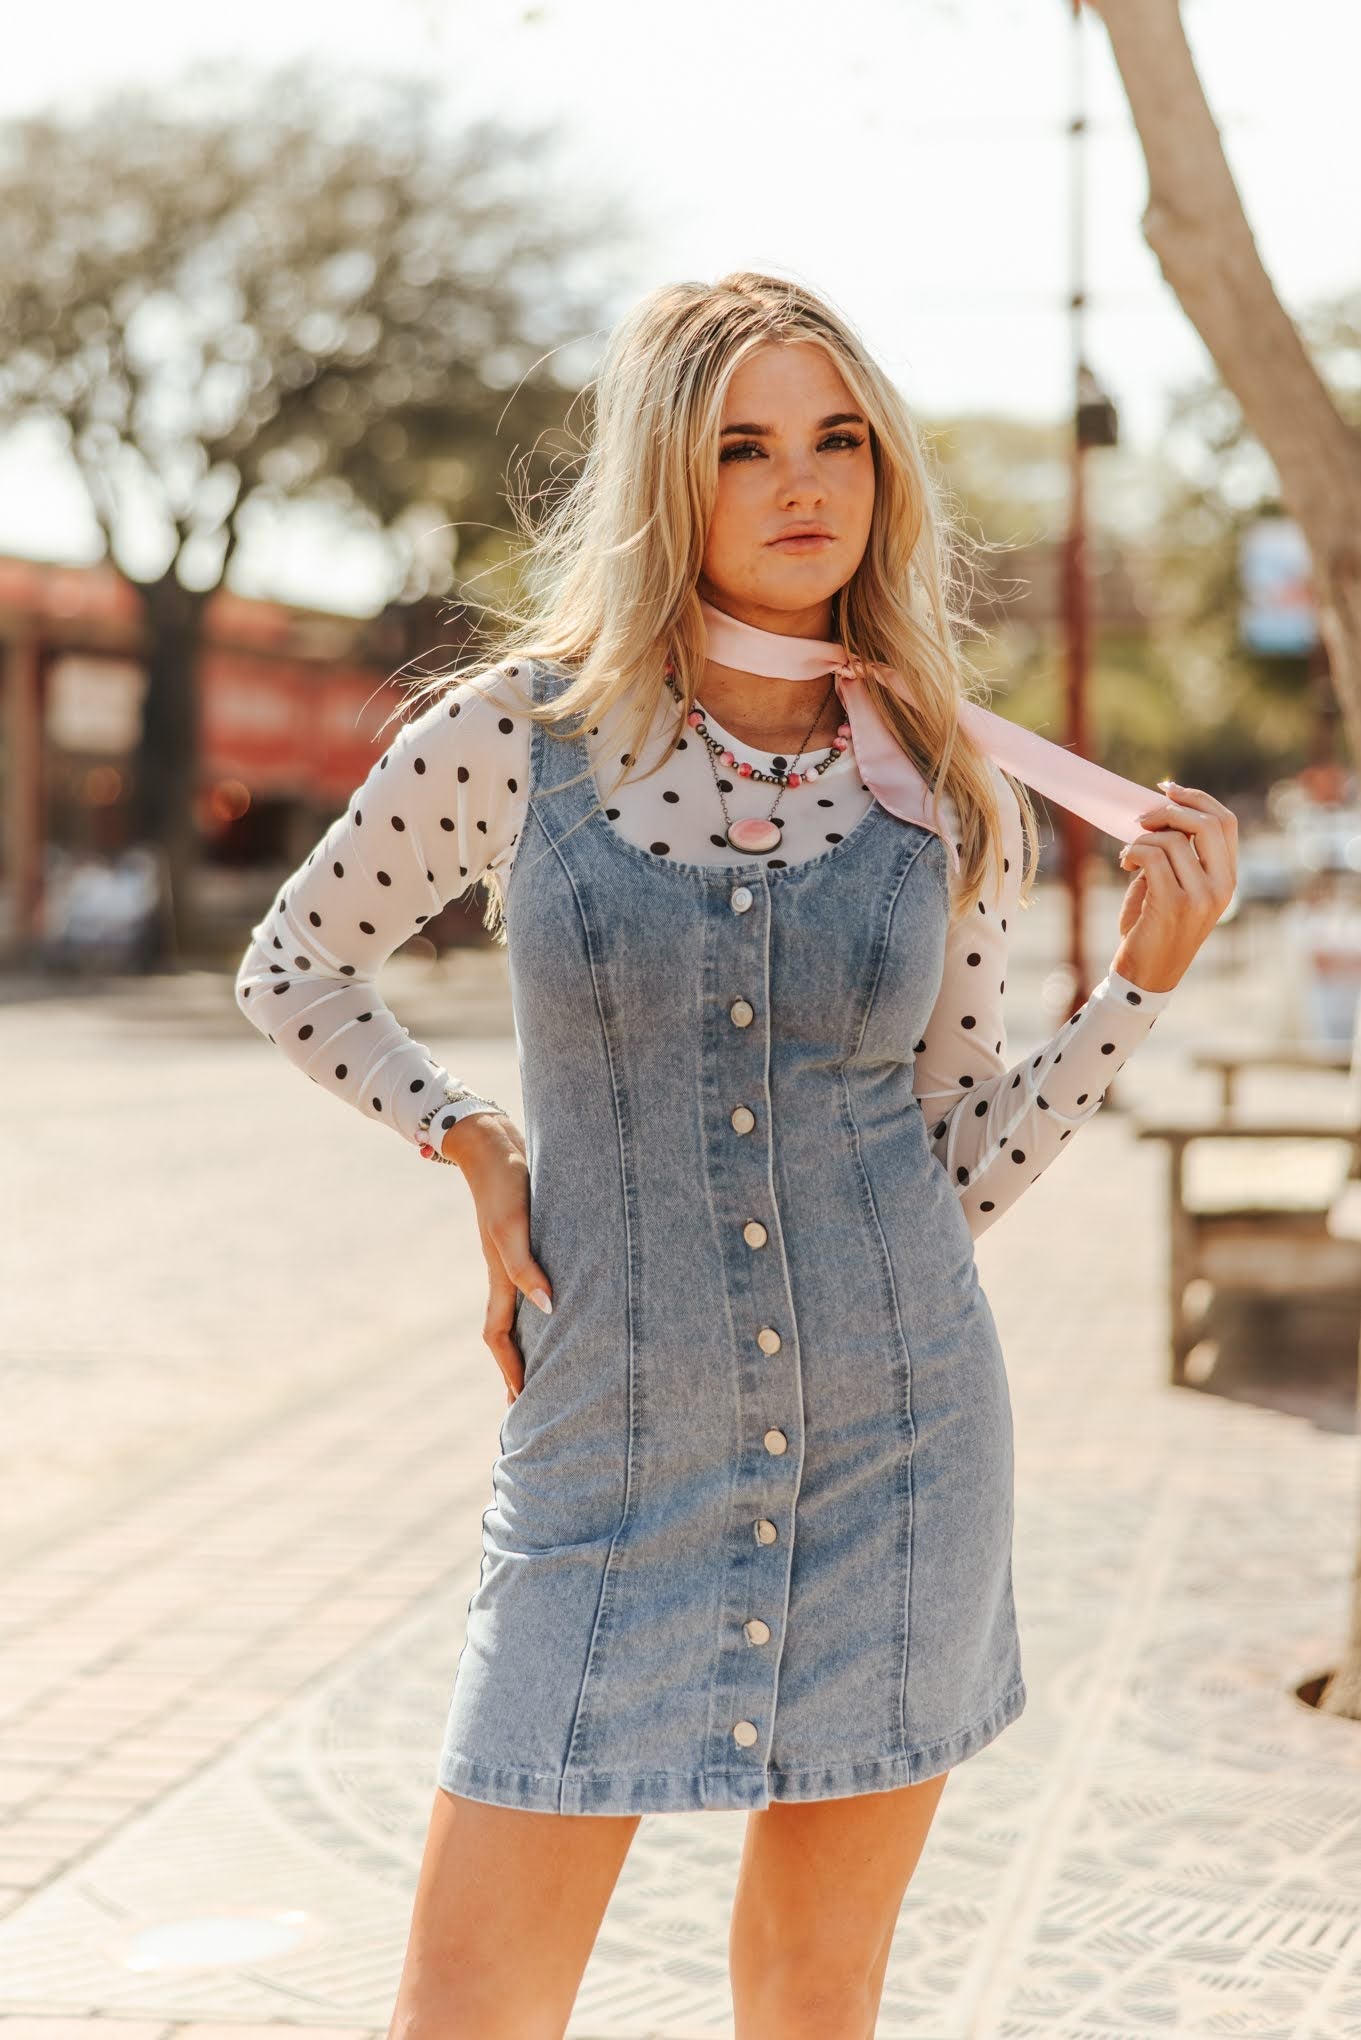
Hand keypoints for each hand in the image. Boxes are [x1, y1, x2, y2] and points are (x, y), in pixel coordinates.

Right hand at [443, 1112, 552, 1405]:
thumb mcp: (514, 1224)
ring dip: (529, 1340)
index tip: (519, 1404)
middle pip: (507, 1332)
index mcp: (501, 1276)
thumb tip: (549, 1308)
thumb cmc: (506, 1181)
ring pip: (519, 1310)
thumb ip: (527, 1265)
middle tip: (531, 1401)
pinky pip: (530, 1285)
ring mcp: (514, 1257)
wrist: (493, 1141)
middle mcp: (506, 1272)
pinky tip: (556, 1307)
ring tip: (548, 1365)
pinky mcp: (527, 1239)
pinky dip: (539, 1306)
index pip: (499, 1336)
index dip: (510, 1370)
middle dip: (516, 1367)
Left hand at [1110, 780, 1237, 994]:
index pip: (1225, 822)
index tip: (1167, 789)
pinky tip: (1124, 863)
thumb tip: (1163, 811)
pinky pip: (1152, 856)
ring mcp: (1201, 897)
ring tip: (1127, 855)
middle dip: (1169, 810)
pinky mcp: (1174, 904)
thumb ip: (1177, 854)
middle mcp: (1222, 887)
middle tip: (1141, 818)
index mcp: (1227, 879)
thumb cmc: (1153, 929)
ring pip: (1172, 840)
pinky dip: (1133, 851)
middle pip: (1206, 823)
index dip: (1197, 799)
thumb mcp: (1173, 886)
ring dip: (1141, 839)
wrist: (1144, 976)